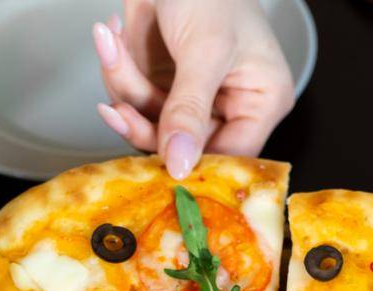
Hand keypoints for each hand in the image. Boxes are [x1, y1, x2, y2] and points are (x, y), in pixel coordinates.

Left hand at [92, 0, 293, 177]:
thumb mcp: (204, 51)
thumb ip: (189, 111)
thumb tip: (180, 165)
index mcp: (261, 101)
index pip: (232, 155)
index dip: (196, 165)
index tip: (161, 170)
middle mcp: (230, 105)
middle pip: (184, 146)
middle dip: (144, 120)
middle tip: (117, 106)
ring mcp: (192, 96)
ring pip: (150, 123)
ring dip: (124, 85)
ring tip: (111, 42)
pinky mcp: (162, 84)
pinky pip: (133, 99)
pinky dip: (116, 70)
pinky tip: (112, 38)